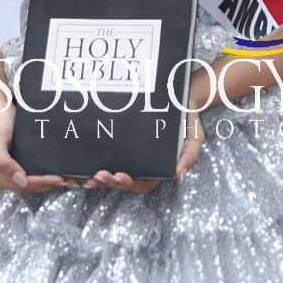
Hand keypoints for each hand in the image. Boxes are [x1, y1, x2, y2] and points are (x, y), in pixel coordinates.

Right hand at [0, 105, 79, 192]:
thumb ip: (3, 162)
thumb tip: (20, 181)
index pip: (20, 184)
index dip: (39, 183)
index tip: (56, 179)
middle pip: (26, 187)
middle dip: (47, 185)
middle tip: (66, 181)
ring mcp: (6, 174)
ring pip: (30, 185)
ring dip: (48, 184)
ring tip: (66, 181)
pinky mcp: (14, 169)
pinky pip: (30, 178)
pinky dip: (43, 179)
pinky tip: (55, 177)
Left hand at [82, 107, 204, 192]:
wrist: (180, 99)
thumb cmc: (187, 119)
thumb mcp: (194, 137)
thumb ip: (190, 156)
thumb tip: (179, 176)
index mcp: (159, 167)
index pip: (144, 184)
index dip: (130, 184)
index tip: (119, 176)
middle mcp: (145, 164)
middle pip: (126, 182)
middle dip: (111, 182)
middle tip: (98, 176)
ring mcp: (134, 156)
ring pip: (115, 174)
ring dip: (102, 179)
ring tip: (91, 177)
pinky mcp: (124, 145)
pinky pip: (110, 159)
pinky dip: (98, 165)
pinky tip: (87, 167)